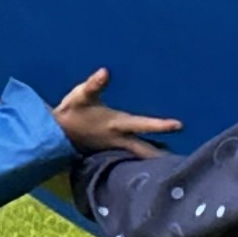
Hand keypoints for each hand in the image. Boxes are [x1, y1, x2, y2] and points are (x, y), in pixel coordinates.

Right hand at [51, 69, 178, 157]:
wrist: (55, 133)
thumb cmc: (71, 111)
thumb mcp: (81, 95)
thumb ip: (93, 84)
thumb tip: (104, 72)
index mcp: (116, 124)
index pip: (142, 124)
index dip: (160, 125)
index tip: (179, 125)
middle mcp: (118, 139)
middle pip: (145, 150)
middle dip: (162, 156)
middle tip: (182, 163)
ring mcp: (115, 148)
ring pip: (139, 156)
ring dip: (154, 161)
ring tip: (173, 165)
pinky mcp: (110, 152)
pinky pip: (131, 159)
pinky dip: (142, 161)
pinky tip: (153, 164)